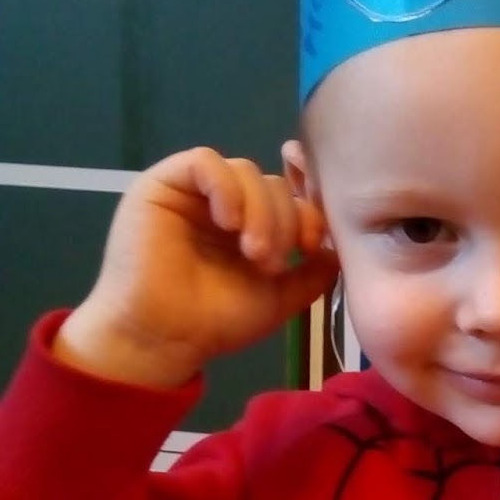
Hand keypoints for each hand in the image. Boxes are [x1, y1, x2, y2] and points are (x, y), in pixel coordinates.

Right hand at [55, 148, 338, 387]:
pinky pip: (204, 162)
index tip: (310, 250)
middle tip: (269, 262)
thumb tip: (336, 252)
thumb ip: (311, 275)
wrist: (164, 338)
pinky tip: (228, 223)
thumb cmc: (215, 322)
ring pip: (244, 170)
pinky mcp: (163, 184)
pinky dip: (226, 188)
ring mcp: (193, 192)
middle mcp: (222, 204)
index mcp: (248, 225)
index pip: (291, 198)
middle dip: (283, 220)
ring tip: (251, 252)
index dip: (308, 216)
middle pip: (272, 183)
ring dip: (259, 210)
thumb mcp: (278, 299)